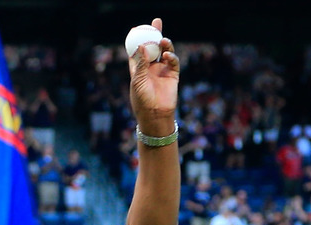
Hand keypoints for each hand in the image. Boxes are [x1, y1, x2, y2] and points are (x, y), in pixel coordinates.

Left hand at [128, 18, 179, 136]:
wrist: (155, 115)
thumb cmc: (142, 100)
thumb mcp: (138, 81)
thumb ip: (141, 63)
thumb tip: (141, 45)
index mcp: (138, 69)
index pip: (138, 51)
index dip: (138, 39)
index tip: (137, 28)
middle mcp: (150, 68)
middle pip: (152, 47)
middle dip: (154, 35)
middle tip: (156, 23)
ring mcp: (162, 71)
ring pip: (164, 52)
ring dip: (164, 44)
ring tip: (163, 40)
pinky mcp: (172, 75)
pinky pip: (173, 62)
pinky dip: (171, 56)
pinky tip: (168, 55)